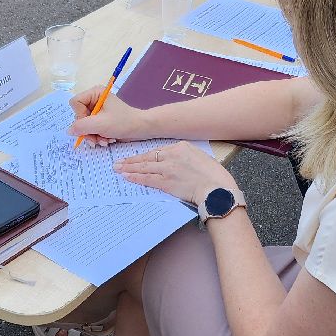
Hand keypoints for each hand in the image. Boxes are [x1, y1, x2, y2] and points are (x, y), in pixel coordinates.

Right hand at [68, 89, 148, 145]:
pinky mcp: (102, 120)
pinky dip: (97, 136)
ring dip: (92, 136)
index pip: (75, 103)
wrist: (141, 128)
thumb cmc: (123, 122)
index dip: (79, 116)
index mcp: (95, 93)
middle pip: (79, 116)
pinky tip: (106, 140)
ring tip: (103, 141)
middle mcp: (95, 100)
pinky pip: (92, 129)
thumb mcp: (100, 124)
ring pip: (84, 125)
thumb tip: (68, 130)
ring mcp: (98, 110)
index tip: (90, 123)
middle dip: (87, 130)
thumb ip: (81, 127)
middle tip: (95, 139)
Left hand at [115, 141, 235, 206]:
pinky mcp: (166, 182)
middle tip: (118, 162)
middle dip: (131, 160)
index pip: (157, 151)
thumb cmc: (212, 174)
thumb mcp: (199, 156)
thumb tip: (174, 161)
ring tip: (118, 169)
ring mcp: (168, 169)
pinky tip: (127, 177)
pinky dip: (136, 177)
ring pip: (144, 167)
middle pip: (147, 157)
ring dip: (129, 168)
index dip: (144, 155)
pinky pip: (147, 179)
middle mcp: (172, 155)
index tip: (136, 158)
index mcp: (181, 146)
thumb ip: (184, 156)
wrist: (216, 188)